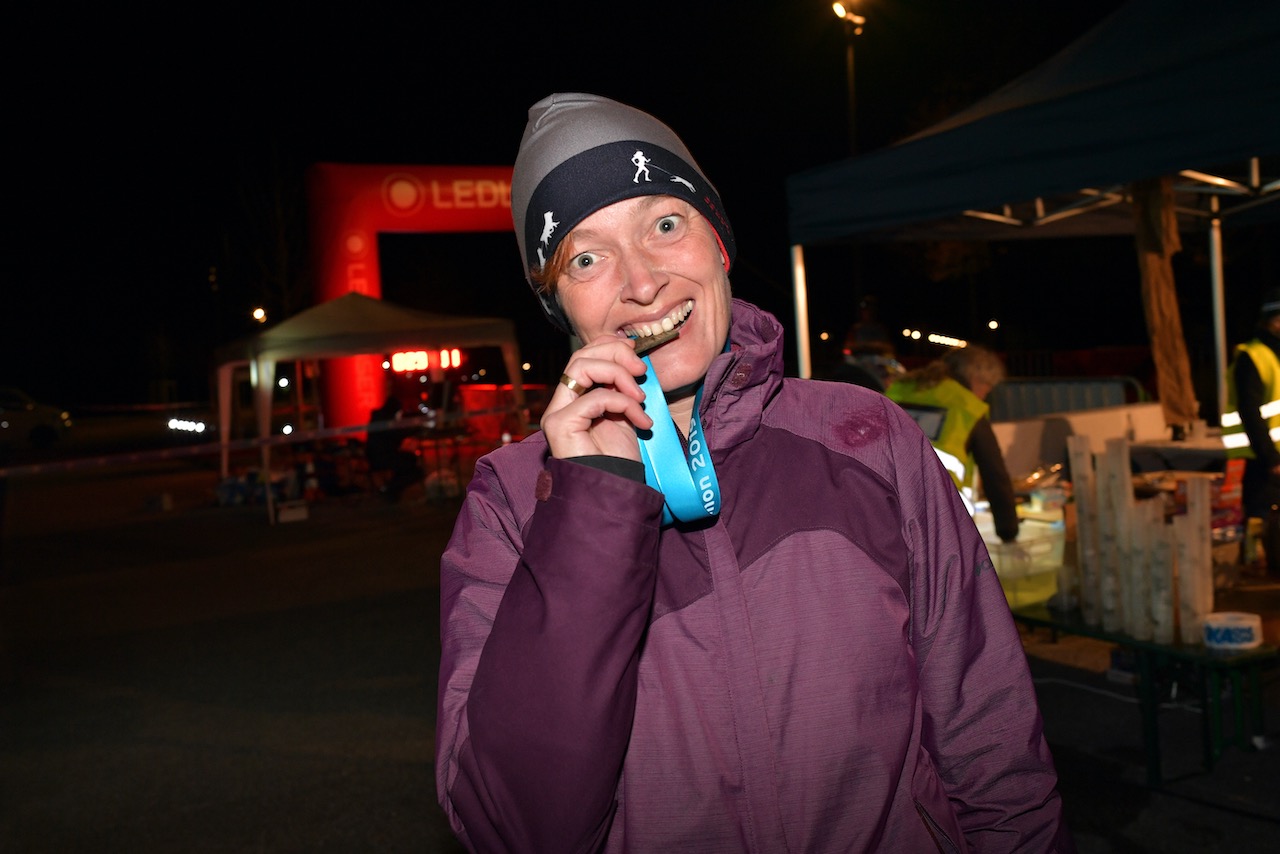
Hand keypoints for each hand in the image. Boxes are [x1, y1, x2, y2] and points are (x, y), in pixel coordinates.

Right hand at [541, 334, 653, 460]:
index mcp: (575, 398)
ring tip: (640, 397)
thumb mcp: (625, 413)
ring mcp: (557, 413)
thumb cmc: (620, 460)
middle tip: (641, 369)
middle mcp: (561, 403)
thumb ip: (622, 387)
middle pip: (580, 356)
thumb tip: (633, 357)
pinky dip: (623, 403)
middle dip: (615, 354)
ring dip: (618, 374)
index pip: (584, 357)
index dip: (609, 346)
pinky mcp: (560, 425)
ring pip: (580, 367)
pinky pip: (594, 398)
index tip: (636, 351)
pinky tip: (641, 421)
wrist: (614, 493)